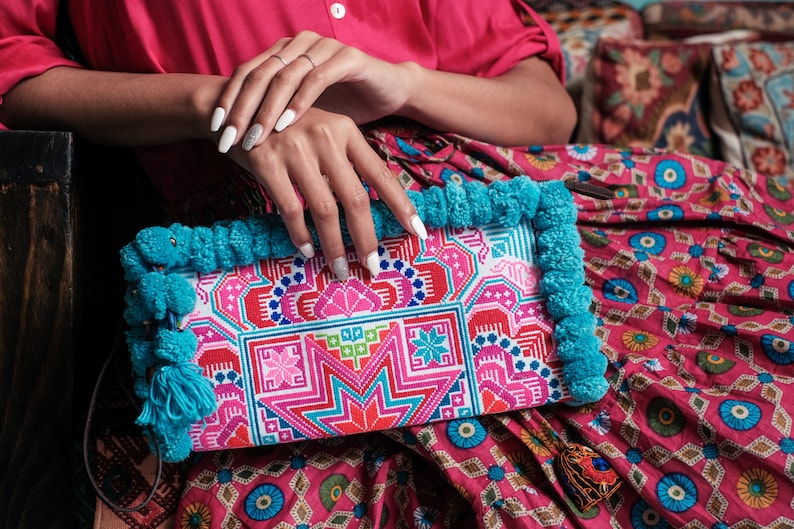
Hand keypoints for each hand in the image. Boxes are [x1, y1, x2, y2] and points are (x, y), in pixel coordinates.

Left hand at [211, 31, 411, 152]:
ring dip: (267, 110)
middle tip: (230, 138)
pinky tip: (286, 125)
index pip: (247, 73)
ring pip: (284, 77)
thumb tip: (238, 141)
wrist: (389, 92)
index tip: (217, 130)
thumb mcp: (303, 111)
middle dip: (242, 109)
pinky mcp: (347, 58)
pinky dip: (299, 102)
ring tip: (256, 137)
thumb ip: (275, 115)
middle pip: (260, 74)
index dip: (229, 100)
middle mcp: (299, 44)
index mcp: (284, 52)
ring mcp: (323, 47)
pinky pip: (316, 79)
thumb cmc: (344, 104)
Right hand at [225, 107, 425, 279]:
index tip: (417, 233)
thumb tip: (369, 208)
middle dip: (367, 239)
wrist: (236, 107)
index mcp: (346, 130)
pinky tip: (307, 251)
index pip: (381, 175)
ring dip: (333, 247)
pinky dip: (300, 235)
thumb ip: (346, 161)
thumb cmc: (287, 127)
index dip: (401, 206)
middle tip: (373, 266)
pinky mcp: (266, 162)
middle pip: (355, 199)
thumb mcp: (323, 132)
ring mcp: (295, 149)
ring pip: (324, 210)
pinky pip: (290, 209)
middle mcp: (325, 138)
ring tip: (338, 269)